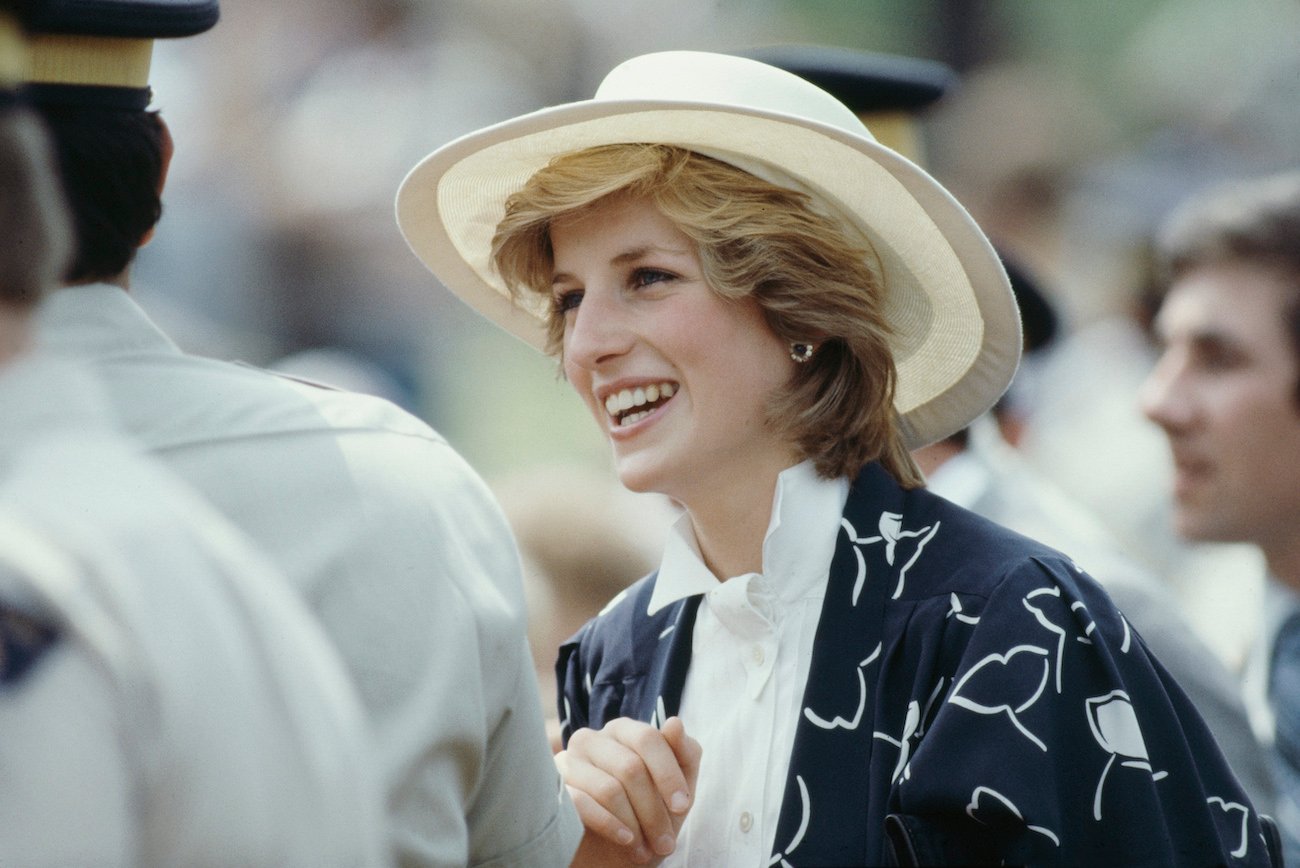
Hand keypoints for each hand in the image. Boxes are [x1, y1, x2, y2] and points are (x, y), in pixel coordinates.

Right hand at [559, 716, 701, 865]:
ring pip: (610, 789)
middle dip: (654, 810)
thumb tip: (674, 722)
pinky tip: (625, 839)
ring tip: (645, 849)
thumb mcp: (676, 789)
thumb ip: (684, 754)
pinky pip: (582, 804)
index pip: (647, 739)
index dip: (668, 774)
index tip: (681, 806)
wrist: (611, 856)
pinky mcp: (554, 791)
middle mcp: (591, 740)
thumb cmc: (647, 816)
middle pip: (631, 767)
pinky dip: (610, 825)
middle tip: (665, 843)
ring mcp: (567, 763)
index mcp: (622, 730)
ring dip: (635, 824)